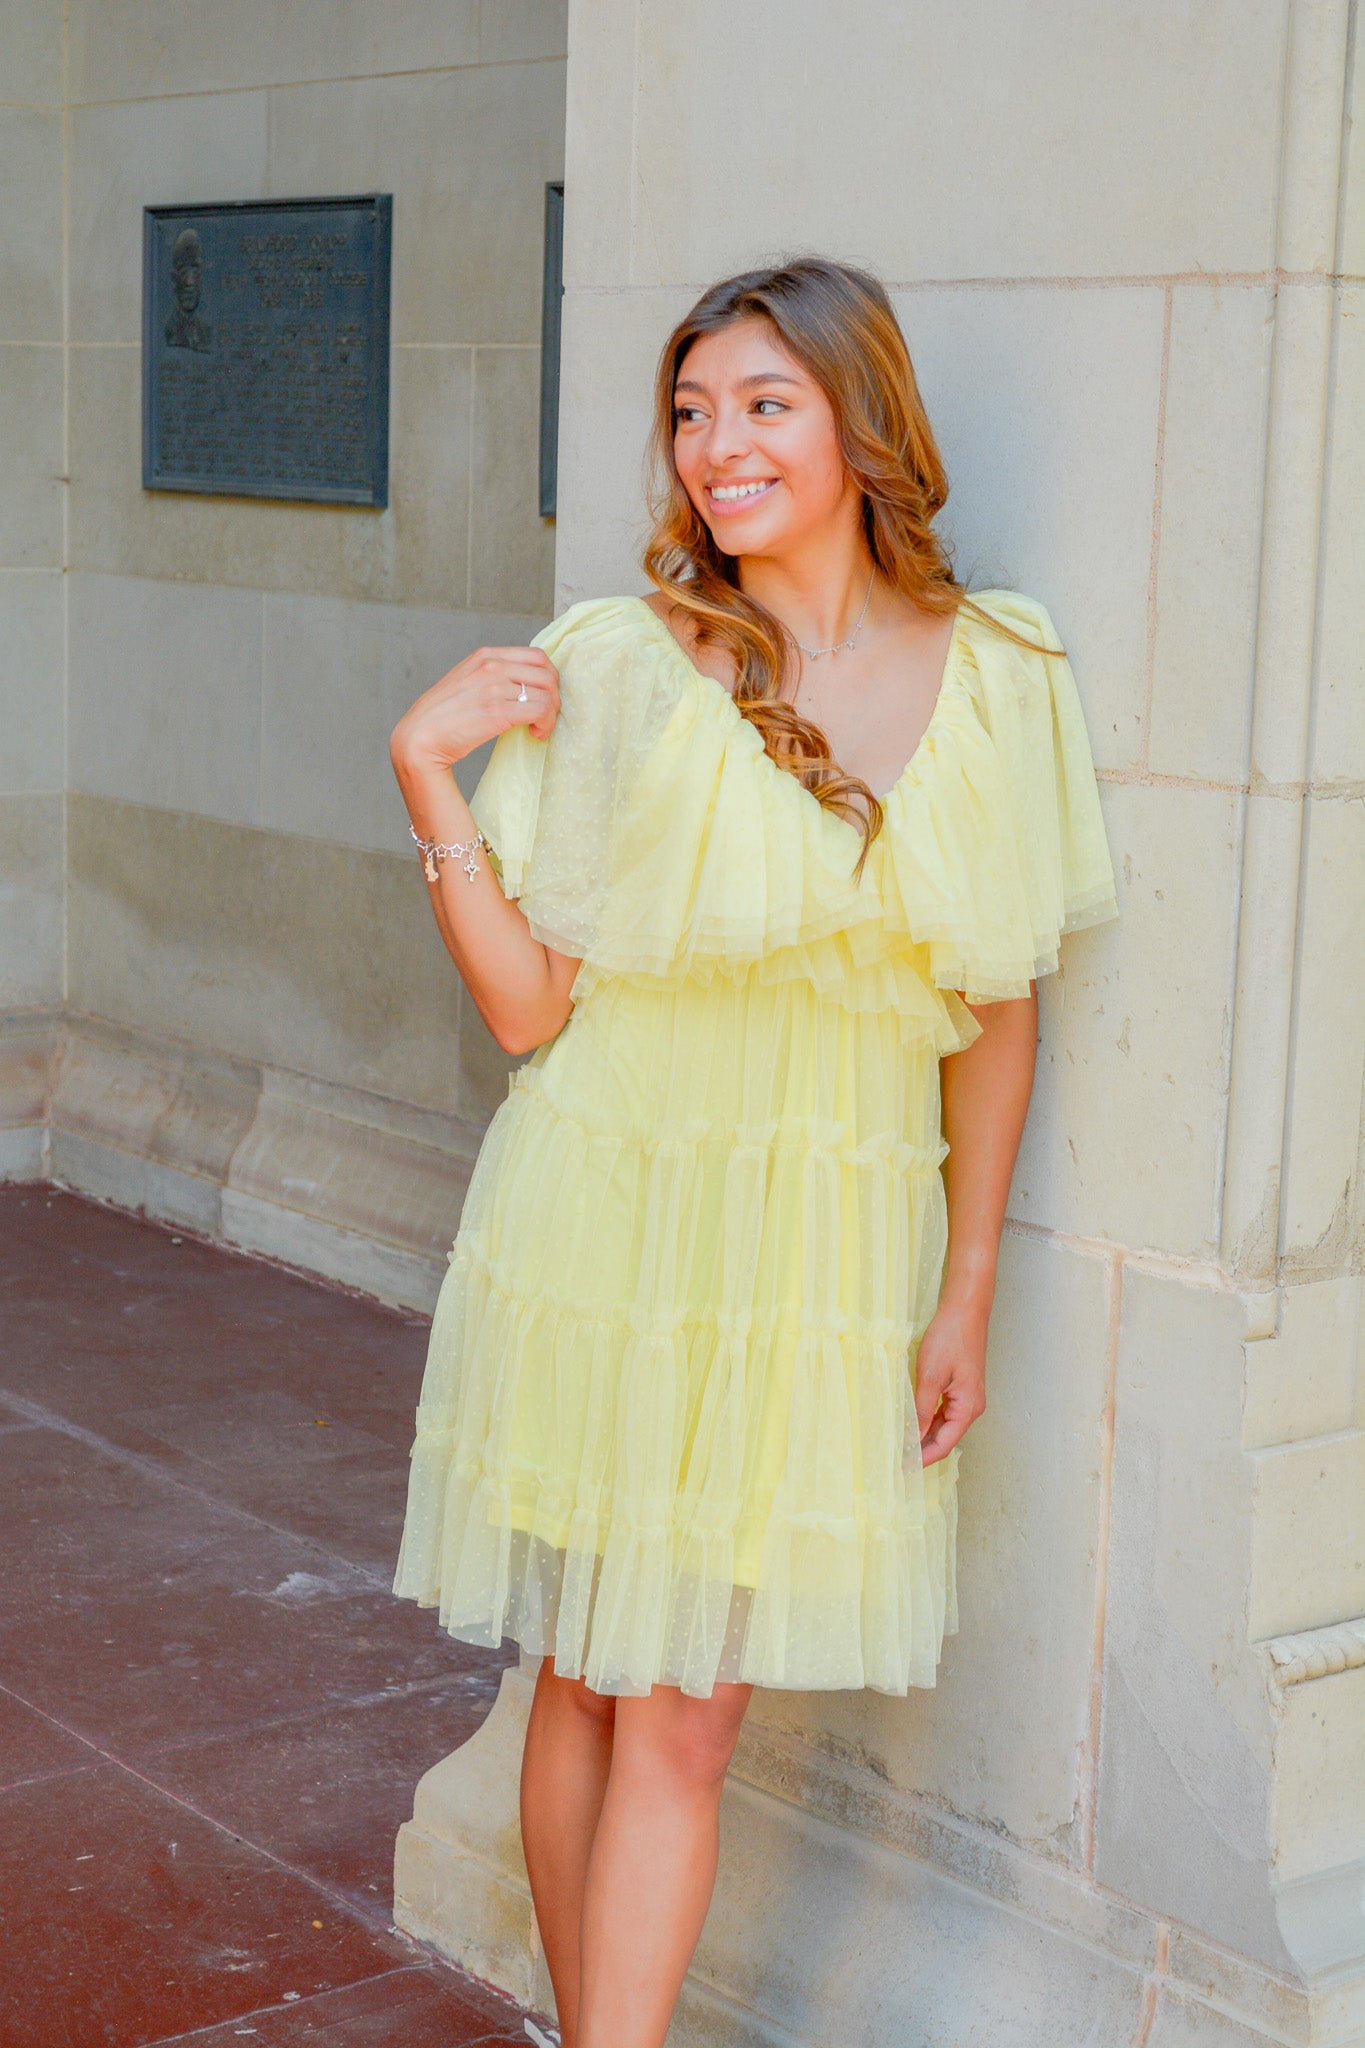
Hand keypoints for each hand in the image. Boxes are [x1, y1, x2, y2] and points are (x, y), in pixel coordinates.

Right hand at [390, 645, 560, 779]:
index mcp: (485, 655)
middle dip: (555, 696)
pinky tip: (535, 735)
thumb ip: (492, 677)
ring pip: (548, 694)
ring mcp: (494, 686)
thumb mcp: (467, 682)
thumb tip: (523, 686)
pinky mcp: (498, 710)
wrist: (419, 737)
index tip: (546, 696)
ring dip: (550, 715)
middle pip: (548, 673)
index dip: (550, 677)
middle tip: (546, 716)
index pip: (537, 656)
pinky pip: (541, 711)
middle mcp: (492, 665)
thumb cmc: (442, 716)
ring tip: (539, 729)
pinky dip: (545, 725)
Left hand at [910, 1292, 988, 1467]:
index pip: (944, 1445)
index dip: (922, 1458)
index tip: (902, 1467)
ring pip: (944, 1426)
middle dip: (922, 1450)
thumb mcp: (930, 1376)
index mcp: (968, 1407)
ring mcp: (967, 1397)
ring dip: (924, 1436)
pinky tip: (911, 1421)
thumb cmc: (951, 1338)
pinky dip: (928, 1420)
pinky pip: (944, 1412)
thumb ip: (922, 1409)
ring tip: (900, 1444)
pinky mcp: (961, 1388)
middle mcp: (972, 1407)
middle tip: (896, 1458)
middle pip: (945, 1439)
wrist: (965, 1311)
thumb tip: (912, 1437)